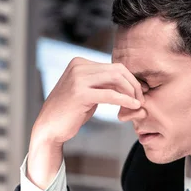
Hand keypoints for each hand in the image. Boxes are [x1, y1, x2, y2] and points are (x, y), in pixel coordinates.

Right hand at [27, 58, 144, 188]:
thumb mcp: (87, 93)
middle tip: (140, 100)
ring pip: (116, 79)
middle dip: (133, 85)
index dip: (130, 80)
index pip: (114, 66)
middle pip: (118, 70)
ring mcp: (78, 78)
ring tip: (137, 106)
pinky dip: (125, 100)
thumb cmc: (70, 113)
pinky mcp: (80, 94)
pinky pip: (110, 94)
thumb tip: (126, 81)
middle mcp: (78, 66)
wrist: (49, 128)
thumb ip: (102, 84)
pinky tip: (133, 107)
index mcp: (80, 63)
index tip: (138, 94)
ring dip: (131, 93)